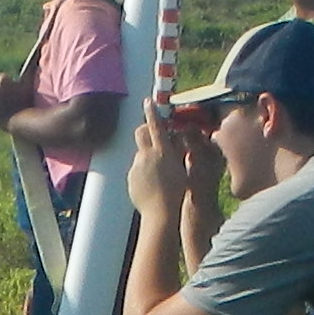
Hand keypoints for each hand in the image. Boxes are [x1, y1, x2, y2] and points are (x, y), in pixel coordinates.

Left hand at [0, 68, 35, 124]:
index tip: (14, 92)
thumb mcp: (29, 84)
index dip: (9, 85)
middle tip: (10, 100)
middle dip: (2, 92)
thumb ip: (31, 68)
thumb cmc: (26, 101)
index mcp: (3, 79)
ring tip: (5, 106)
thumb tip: (38, 50)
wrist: (20, 121)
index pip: (3, 79)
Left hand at [128, 97, 208, 219]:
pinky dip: (144, 172)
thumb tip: (173, 139)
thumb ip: (176, 150)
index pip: (156, 125)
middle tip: (152, 135)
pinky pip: (137, 169)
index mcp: (162, 151)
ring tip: (160, 174)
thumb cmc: (177, 191)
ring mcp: (136, 167)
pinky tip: (153, 185)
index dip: (152, 112)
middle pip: (140, 133)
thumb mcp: (182, 167)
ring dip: (148, 157)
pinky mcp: (130, 177)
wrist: (160, 213)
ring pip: (140, 154)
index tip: (148, 101)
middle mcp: (146, 156)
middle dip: (145, 130)